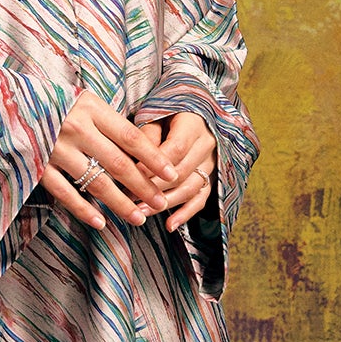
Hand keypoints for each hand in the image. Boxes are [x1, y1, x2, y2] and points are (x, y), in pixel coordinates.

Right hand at [41, 88, 183, 229]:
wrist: (8, 103)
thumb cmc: (55, 103)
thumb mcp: (85, 103)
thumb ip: (108, 124)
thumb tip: (142, 154)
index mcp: (91, 109)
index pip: (131, 137)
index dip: (153, 158)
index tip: (170, 174)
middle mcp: (76, 128)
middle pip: (118, 163)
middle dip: (143, 187)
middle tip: (160, 203)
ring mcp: (57, 149)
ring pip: (96, 182)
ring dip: (120, 203)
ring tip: (138, 218)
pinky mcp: (39, 166)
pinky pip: (65, 193)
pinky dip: (83, 210)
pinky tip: (100, 222)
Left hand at [136, 112, 216, 232]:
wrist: (193, 117)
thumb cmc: (167, 116)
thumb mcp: (156, 116)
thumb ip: (147, 135)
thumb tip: (134, 157)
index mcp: (194, 125)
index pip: (176, 148)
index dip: (154, 163)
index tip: (133, 173)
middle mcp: (207, 145)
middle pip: (182, 171)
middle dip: (154, 187)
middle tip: (129, 197)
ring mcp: (211, 164)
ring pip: (190, 187)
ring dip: (166, 202)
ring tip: (142, 211)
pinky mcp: (211, 179)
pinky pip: (201, 200)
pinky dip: (186, 214)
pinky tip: (170, 225)